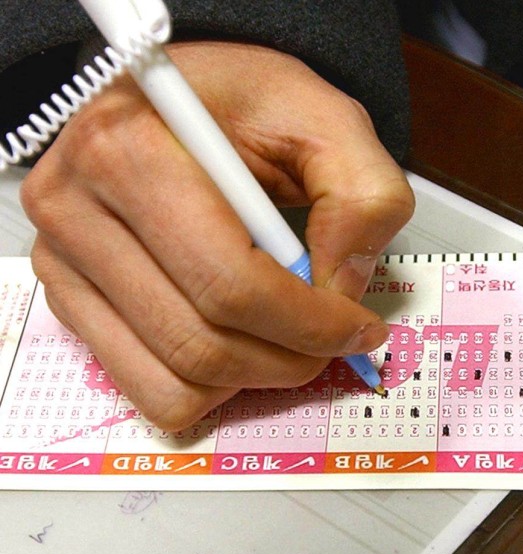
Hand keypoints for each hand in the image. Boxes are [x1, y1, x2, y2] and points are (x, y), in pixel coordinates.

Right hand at [21, 41, 412, 430]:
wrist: (181, 98)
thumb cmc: (244, 103)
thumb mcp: (325, 118)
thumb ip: (362, 193)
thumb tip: (344, 285)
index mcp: (128, 150)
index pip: (229, 284)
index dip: (311, 324)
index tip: (359, 327)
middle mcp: (75, 208)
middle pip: (200, 342)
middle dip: (290, 359)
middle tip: (335, 341)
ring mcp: (62, 261)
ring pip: (173, 380)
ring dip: (253, 379)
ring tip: (290, 339)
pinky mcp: (69, 299)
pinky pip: (147, 388)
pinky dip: (209, 388)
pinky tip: (241, 343)